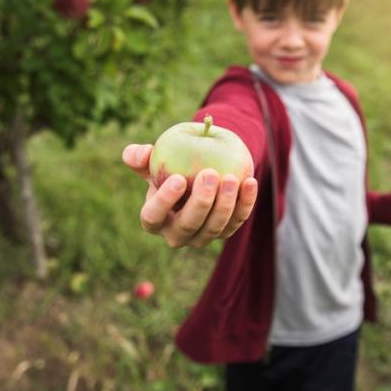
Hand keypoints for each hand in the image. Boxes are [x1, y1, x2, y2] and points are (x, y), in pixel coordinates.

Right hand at [122, 143, 257, 247]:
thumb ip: (140, 156)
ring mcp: (201, 237)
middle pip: (187, 226)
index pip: (153, 216)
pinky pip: (236, 221)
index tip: (177, 178)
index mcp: (153, 219)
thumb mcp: (153, 159)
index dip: (164, 201)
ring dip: (225, 204)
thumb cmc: (170, 165)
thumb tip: (140, 154)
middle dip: (200, 202)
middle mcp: (176, 234)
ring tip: (232, 178)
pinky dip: (245, 204)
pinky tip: (250, 182)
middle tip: (210, 174)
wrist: (198, 171)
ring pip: (214, 228)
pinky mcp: (224, 232)